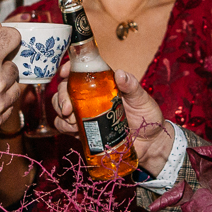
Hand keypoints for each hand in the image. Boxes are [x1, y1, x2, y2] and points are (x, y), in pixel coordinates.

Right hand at [48, 61, 173, 171]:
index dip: (69, 68)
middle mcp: (91, 96)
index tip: (64, 73)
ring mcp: (86, 113)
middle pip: (66, 89)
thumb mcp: (142, 99)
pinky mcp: (85, 130)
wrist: (150, 143)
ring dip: (61, 112)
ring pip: (62, 107)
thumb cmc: (148, 117)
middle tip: (67, 108)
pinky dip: (63, 126)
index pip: (82, 70)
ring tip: (71, 120)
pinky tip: (72, 129)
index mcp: (104, 83)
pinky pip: (65, 126)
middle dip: (61, 96)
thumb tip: (120, 73)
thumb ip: (132, 86)